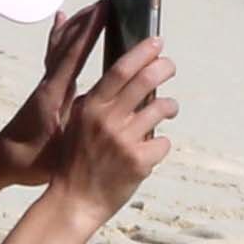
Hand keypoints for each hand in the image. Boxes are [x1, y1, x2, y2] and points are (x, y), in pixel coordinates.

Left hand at [0, 6, 102, 186]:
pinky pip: (55, 54)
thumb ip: (85, 130)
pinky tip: (63, 22)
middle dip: (87, 21)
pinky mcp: (46, 88)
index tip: (105, 10)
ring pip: (61, 46)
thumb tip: (112, 115)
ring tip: (93, 8)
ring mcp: (46, 84)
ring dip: (77, 25)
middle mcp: (49, 83)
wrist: (1, 162)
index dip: (90, 31)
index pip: (75, 56)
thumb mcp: (63, 149)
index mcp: (55, 95)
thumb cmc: (32, 160)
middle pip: (68, 44)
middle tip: (107, 2)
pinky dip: (61, 36)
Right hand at [57, 45, 176, 216]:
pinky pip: (163, 141)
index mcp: (90, 107)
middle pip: (145, 80)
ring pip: (162, 108)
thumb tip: (126, 75)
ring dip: (170, 105)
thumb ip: (99, 102)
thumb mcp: (78, 123)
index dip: (141, 52)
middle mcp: (107, 120)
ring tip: (168, 109)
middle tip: (170, 65)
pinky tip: (150, 151)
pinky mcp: (139, 161)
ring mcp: (124, 140)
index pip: (120, 69)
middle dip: (164, 67)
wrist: (73, 201)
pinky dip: (160, 144)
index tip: (156, 42)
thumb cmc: (76, 160)